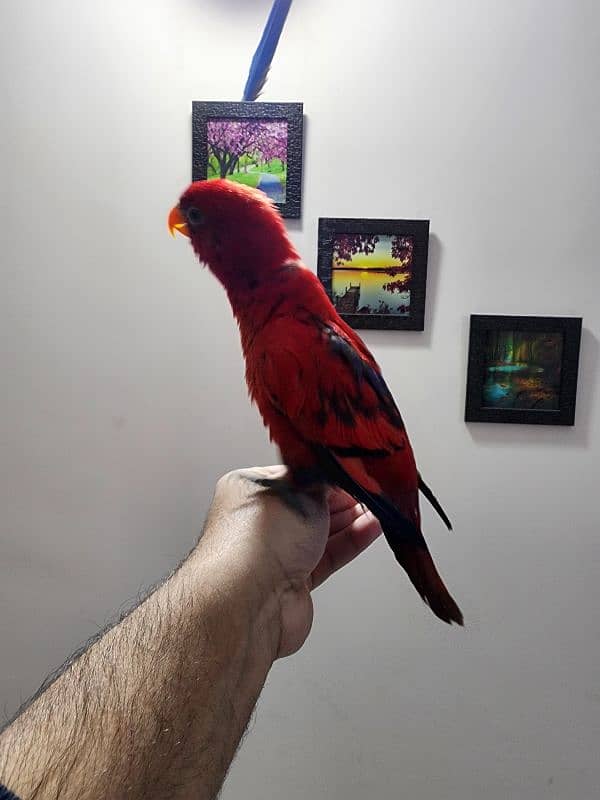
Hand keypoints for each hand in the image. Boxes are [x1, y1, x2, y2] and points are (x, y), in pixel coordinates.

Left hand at [200, 466, 381, 658]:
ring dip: (351, 520)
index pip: (296, 476)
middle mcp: (261, 522)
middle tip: (370, 491)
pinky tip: (370, 529)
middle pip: (311, 505)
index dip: (325, 474)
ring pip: (322, 532)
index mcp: (251, 491)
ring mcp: (277, 553)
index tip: (351, 472)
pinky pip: (328, 556)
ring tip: (378, 509)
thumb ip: (319, 482)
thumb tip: (333, 475)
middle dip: (342, 498)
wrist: (248, 601)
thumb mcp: (296, 492)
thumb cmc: (254, 543)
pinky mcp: (294, 581)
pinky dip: (350, 542)